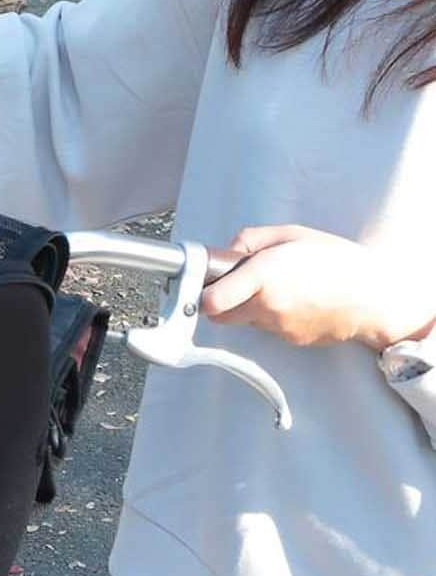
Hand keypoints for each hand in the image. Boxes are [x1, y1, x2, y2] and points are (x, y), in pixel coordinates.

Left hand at [201, 225, 435, 350]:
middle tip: (233, 283)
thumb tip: (226, 253)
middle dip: (219, 300)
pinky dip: (269, 317)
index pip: (211, 301)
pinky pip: (266, 329)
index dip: (202, 293)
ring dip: (246, 307)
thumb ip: (252, 240)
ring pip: (242, 322)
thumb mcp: (293, 234)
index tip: (205, 282)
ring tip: (272, 288)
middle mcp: (266, 306)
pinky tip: (291, 301)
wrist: (374, 298)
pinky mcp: (287, 340)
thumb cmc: (337, 260)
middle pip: (218, 316)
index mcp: (264, 276)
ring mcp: (277, 327)